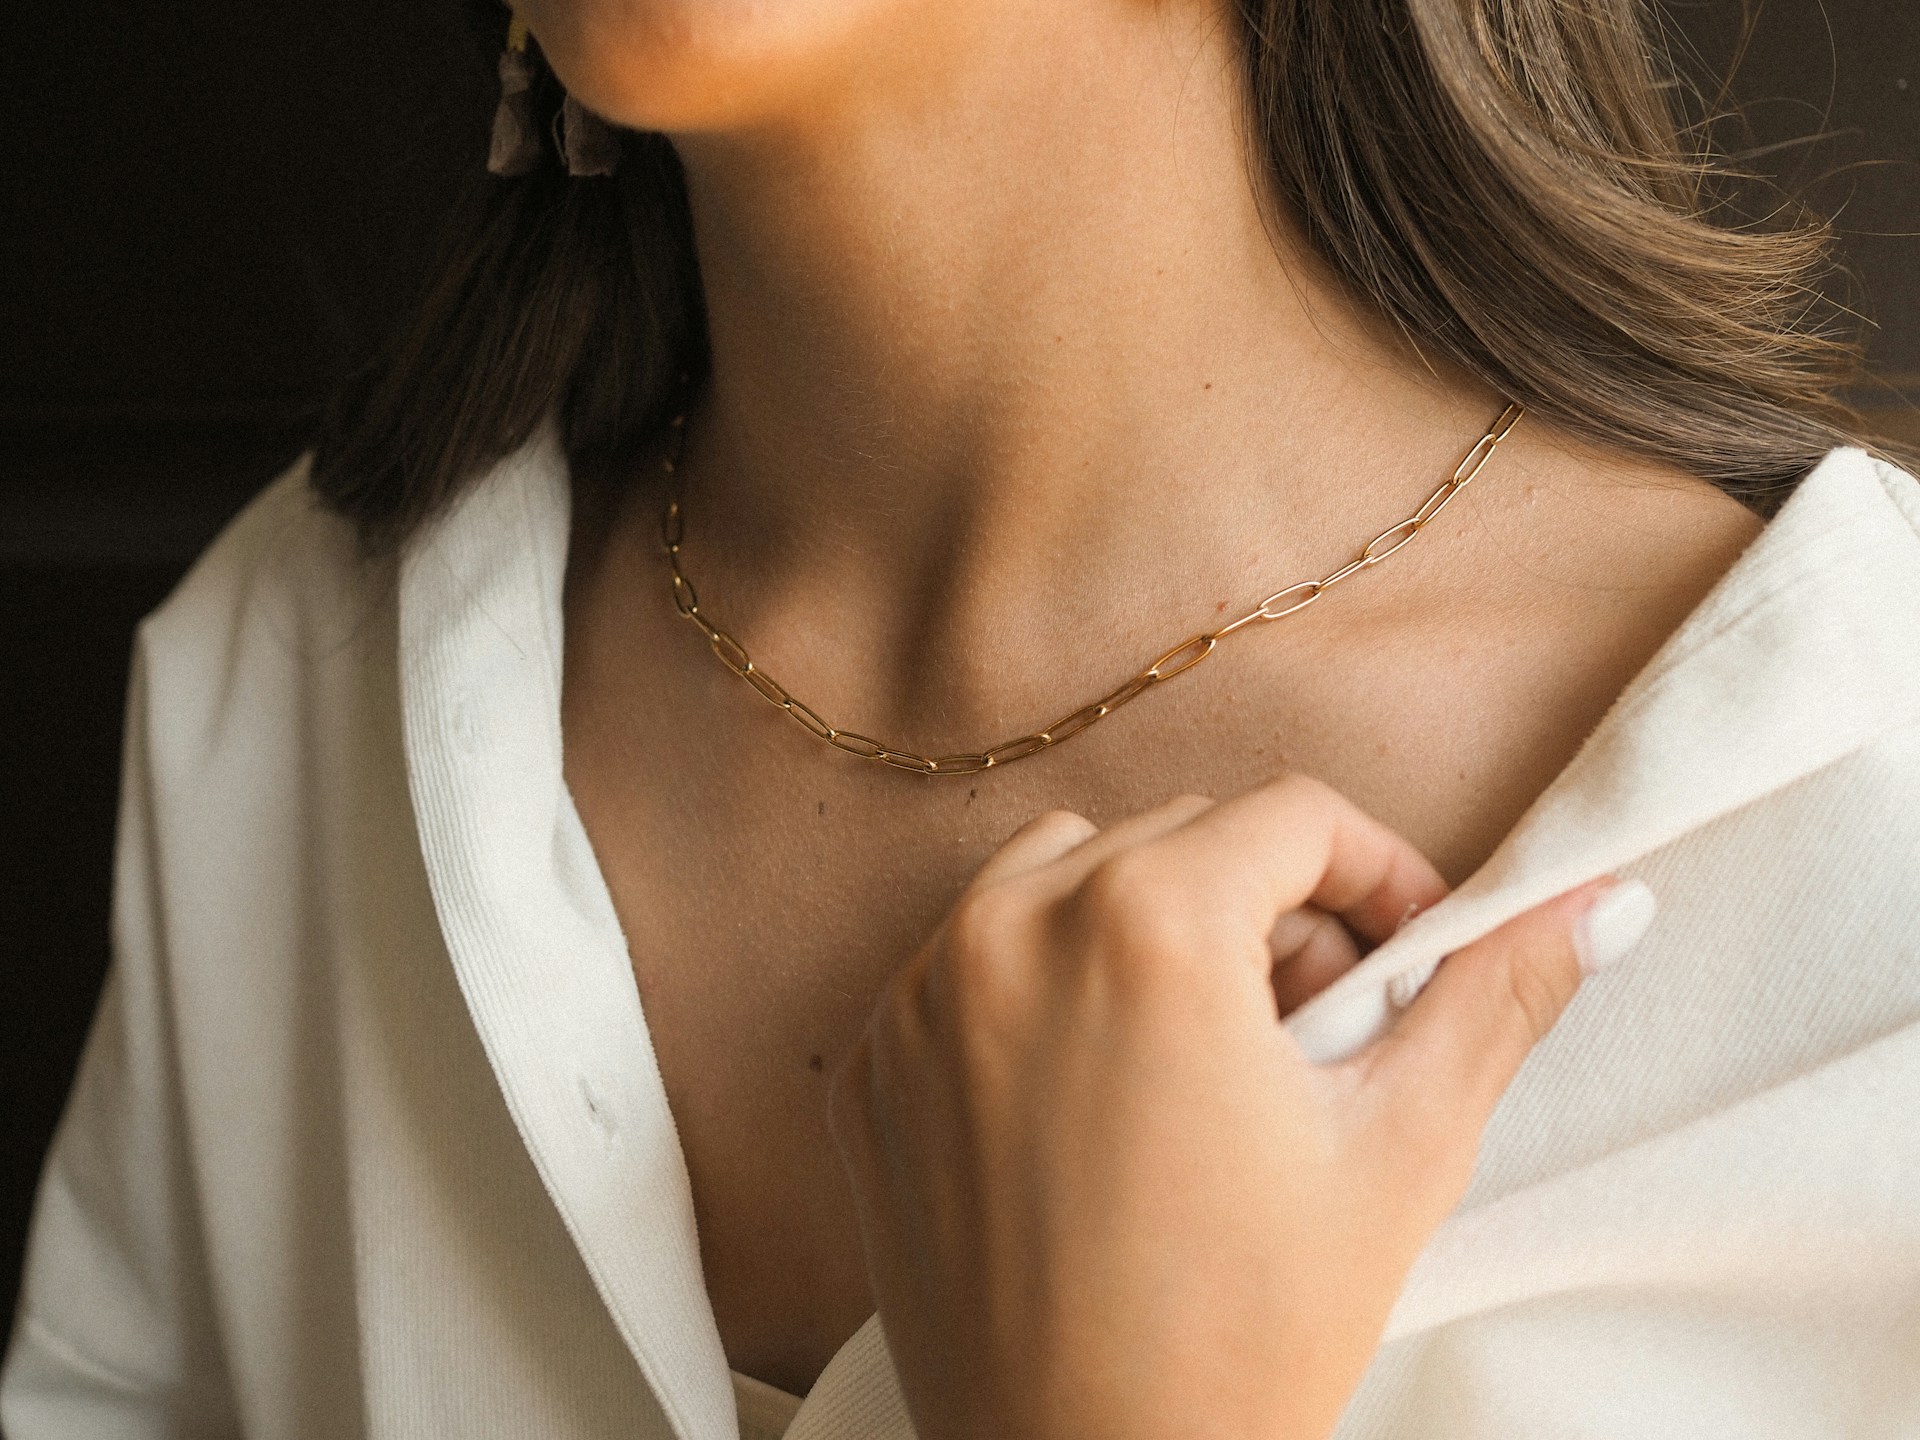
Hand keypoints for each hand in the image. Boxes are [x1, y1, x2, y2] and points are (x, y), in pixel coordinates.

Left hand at [829, 773, 1643, 1439]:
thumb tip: (1598, 902)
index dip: (1378, 875)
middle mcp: (1010, 928)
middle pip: (1182, 838)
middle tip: (1316, 1037)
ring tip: (1209, 1058)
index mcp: (1146, 924)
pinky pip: (970, 958)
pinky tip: (1103, 1099)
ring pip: (1066, 875)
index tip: (1406, 955)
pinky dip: (1046, 987)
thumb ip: (1494, 998)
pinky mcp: (872, 1063)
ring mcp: (920, 994)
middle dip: (1271, 913)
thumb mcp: (1399, 1151)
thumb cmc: (1249, 1333)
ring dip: (1152, 928)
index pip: (1293, 816)